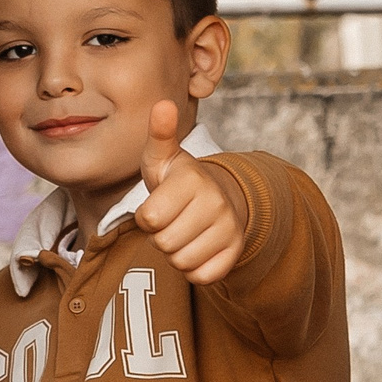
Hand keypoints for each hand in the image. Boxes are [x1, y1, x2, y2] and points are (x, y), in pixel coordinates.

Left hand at [132, 100, 245, 284]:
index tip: (158, 204)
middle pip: (163, 243)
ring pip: (181, 262)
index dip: (146, 216)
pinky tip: (197, 247)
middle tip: (172, 220)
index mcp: (193, 179)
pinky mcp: (235, 252)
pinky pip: (201, 277)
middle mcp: (216, 202)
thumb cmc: (179, 181)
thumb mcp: (164, 157)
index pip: (149, 219)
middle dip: (160, 236)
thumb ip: (160, 134)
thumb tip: (163, 104)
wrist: (219, 198)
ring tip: (184, 231)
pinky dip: (194, 268)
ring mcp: (229, 228)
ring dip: (175, 252)